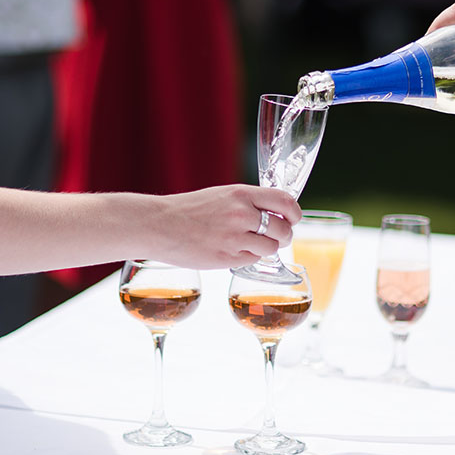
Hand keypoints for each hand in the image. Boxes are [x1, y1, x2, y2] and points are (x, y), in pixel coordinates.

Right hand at [152, 185, 300, 269]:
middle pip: (283, 229)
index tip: (293, 218)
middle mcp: (241, 214)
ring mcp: (234, 238)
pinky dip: (248, 257)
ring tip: (251, 244)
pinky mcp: (227, 259)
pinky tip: (234, 250)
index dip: (294, 212)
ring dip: (266, 249)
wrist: (160, 225)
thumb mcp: (222, 196)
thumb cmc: (189, 210)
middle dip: (284, 236)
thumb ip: (248, 203)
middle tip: (277, 237)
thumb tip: (275, 214)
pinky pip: (252, 260)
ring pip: (271, 248)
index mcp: (241, 194)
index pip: (284, 201)